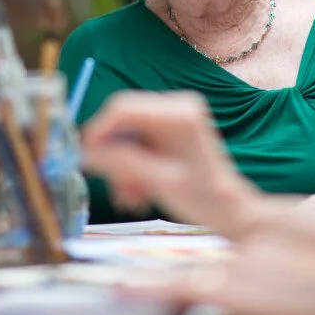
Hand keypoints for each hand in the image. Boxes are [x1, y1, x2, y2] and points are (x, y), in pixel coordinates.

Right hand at [81, 91, 257, 231]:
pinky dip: (132, 163)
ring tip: (130, 197)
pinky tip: (138, 190)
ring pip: (127, 133)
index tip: (84, 158)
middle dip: (112, 154)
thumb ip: (120, 162)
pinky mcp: (171, 127)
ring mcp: (175, 115)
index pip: (122, 109)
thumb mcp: (156, 181)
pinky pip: (137, 140)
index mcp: (178, 114)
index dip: (98, 132)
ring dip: (122, 165)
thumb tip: (85, 152)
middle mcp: (177, 105)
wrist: (229, 209)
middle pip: (123, 120)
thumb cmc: (201, 198)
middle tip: (113, 186)